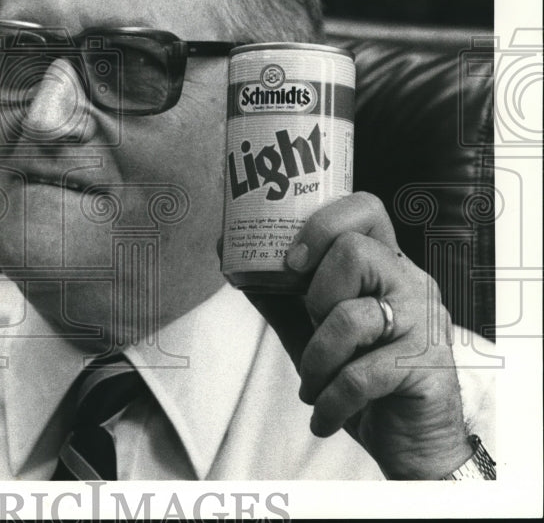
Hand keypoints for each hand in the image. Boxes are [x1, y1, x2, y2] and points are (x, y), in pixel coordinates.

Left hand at [243, 192, 472, 479]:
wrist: (414, 444)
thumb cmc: (361, 377)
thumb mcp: (311, 331)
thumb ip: (278, 293)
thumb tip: (226, 250)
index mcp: (386, 265)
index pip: (365, 208)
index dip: (322, 224)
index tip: (292, 261)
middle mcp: (412, 283)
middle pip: (354, 251)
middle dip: (316, 295)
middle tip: (314, 327)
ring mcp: (426, 323)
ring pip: (351, 316)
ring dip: (316, 359)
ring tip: (313, 384)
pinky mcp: (426, 368)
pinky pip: (360, 376)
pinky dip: (330, 400)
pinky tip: (323, 415)